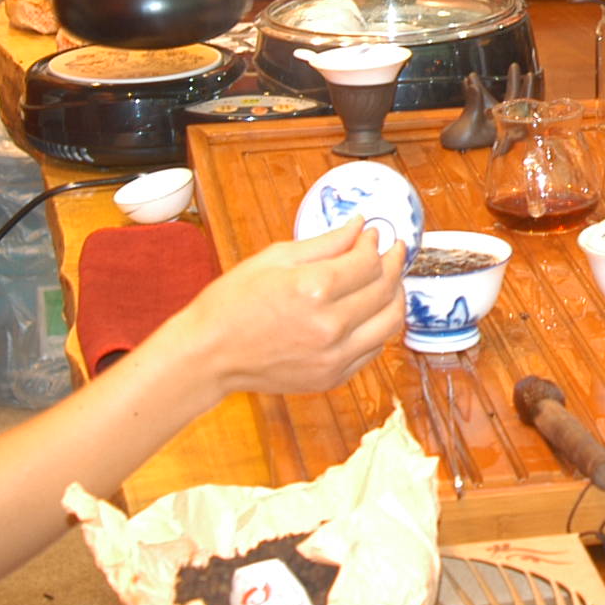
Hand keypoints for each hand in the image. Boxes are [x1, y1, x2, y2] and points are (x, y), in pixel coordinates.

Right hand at [172, 221, 404, 396]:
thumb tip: (359, 227)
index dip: (375, 244)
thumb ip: (325, 243)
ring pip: (390, 322)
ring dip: (396, 296)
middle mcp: (329, 326)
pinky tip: (370, 311)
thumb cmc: (231, 304)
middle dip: (394, 264)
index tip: (373, 234)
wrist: (208, 355)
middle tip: (392, 251)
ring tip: (388, 280)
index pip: (368, 262)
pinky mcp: (332, 377)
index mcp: (312, 289)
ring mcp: (333, 357)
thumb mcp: (274, 259)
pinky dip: (379, 326)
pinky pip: (374, 349)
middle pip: (385, 289)